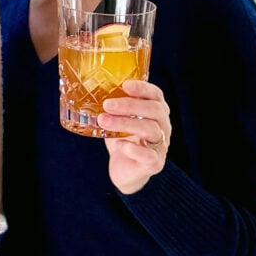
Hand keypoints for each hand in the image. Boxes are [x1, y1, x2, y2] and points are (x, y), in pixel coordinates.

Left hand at [97, 79, 170, 194]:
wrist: (126, 170)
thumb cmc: (123, 138)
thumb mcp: (119, 119)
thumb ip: (114, 105)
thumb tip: (92, 87)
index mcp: (156, 112)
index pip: (156, 95)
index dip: (143, 88)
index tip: (125, 85)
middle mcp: (163, 126)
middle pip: (154, 110)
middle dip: (129, 105)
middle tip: (107, 105)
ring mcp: (161, 145)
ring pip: (150, 129)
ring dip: (125, 123)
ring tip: (103, 121)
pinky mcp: (154, 163)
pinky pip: (148, 155)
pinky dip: (133, 148)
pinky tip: (119, 144)